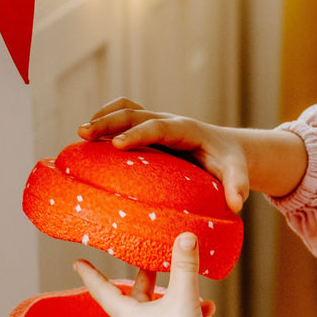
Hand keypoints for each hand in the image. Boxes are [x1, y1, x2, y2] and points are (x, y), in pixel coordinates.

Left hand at [74, 233, 218, 316]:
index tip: (78, 261)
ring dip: (186, 303)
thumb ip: (185, 265)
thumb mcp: (184, 298)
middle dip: (152, 280)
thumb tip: (186, 236)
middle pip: (138, 297)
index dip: (91, 273)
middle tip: (155, 262)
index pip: (102, 289)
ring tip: (206, 305)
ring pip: (164, 312)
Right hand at [77, 98, 250, 214]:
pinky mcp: (148, 129)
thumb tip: (236, 204)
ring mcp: (155, 122)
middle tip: (83, 134)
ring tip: (79, 135)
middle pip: (134, 113)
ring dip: (103, 118)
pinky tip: (89, 142)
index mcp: (185, 129)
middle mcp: (167, 121)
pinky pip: (124, 119)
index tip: (117, 145)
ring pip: (125, 111)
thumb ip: (237, 185)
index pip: (158, 126)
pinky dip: (106, 123)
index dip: (137, 133)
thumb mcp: (236, 172)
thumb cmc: (228, 161)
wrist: (226, 147)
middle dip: (108, 122)